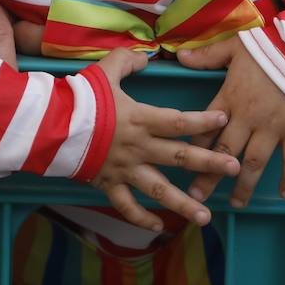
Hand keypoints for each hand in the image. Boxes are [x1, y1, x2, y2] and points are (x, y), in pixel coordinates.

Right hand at [89, 48, 240, 232]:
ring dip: (184, 204)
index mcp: (140, 119)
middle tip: (234, 166)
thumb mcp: (105, 69)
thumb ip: (128, 61)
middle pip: (179, 156)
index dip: (203, 119)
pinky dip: (142, 219)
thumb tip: (147, 57)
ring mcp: (124, 169)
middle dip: (209, 161)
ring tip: (205, 216)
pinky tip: (159, 227)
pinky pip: (127, 206)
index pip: (178, 120)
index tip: (224, 119)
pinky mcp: (108, 184)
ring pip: (159, 189)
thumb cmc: (79, 97)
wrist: (50, 127)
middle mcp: (138, 147)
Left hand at [177, 36, 284, 207]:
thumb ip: (207, 55)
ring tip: (237, 203)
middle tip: (197, 197)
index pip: (206, 128)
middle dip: (209, 177)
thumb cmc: (269, 46)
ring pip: (255, 163)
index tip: (181, 165)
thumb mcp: (234, 46)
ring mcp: (274, 128)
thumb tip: (180, 56)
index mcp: (230, 98)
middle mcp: (249, 118)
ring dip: (244, 186)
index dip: (193, 148)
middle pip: (225, 152)